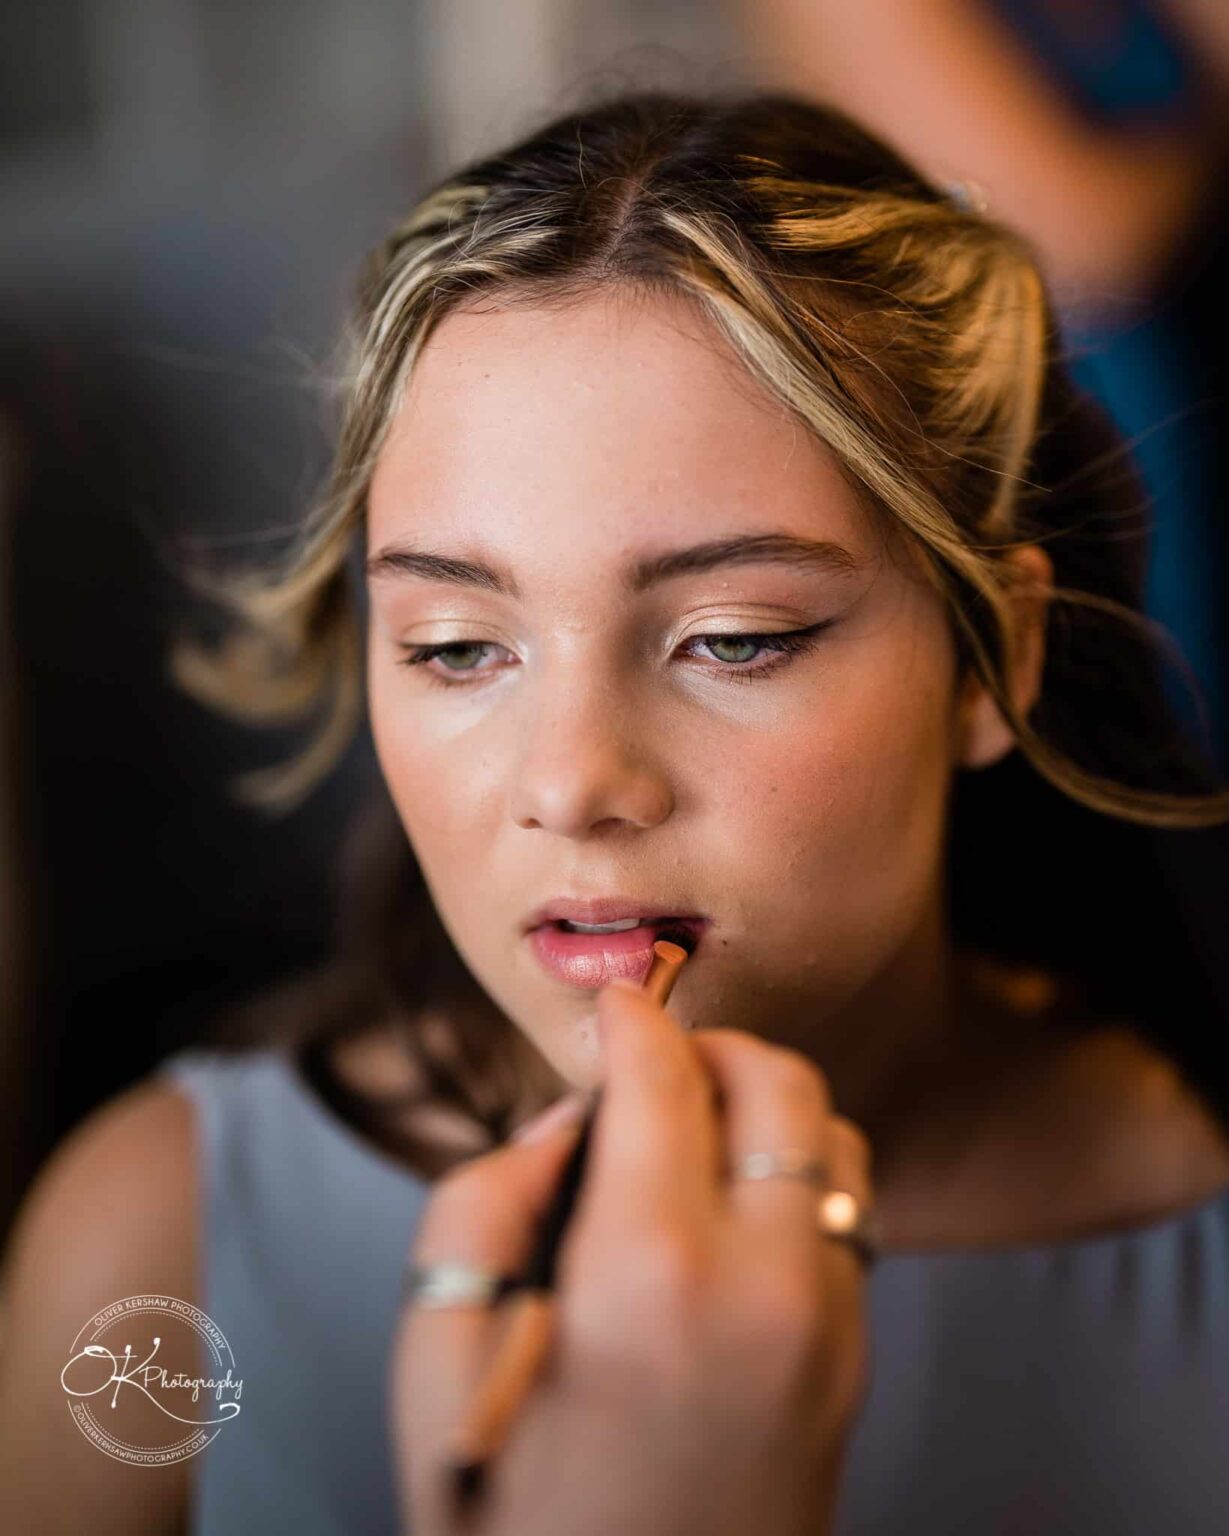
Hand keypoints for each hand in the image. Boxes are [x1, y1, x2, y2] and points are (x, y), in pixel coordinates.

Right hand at [391, 976, 873, 1535]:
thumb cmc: (507, 1516)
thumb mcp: (435, 1356)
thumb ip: (486, 1198)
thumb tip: (573, 1118)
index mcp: (646, 1275)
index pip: (662, 1076)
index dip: (629, 1016)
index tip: (609, 997)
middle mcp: (761, 1284)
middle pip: (777, 1079)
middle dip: (709, 1043)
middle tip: (649, 1065)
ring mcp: (826, 1326)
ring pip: (832, 1135)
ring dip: (764, 1104)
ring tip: (692, 1134)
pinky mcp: (851, 1362)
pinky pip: (845, 1213)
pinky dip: (795, 1172)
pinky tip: (729, 1209)